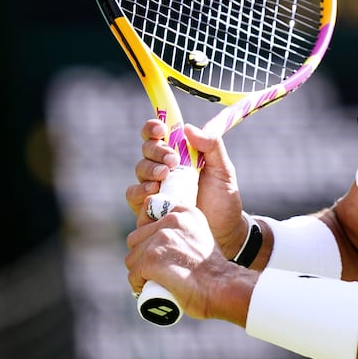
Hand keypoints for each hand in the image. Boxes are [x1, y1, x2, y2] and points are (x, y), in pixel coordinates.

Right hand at [125, 119, 250, 258]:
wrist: (224, 230)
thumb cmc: (223, 198)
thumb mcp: (223, 169)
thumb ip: (212, 146)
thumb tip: (189, 128)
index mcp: (181, 154)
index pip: (160, 134)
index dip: (154, 128)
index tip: (162, 130)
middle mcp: (165, 168)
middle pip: (147, 149)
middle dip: (156, 150)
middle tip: (173, 160)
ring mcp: (156, 187)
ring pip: (140, 169)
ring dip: (150, 169)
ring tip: (165, 175)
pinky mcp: (149, 207)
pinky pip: (134, 195)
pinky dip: (140, 190)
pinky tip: (153, 191)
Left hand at [125, 203, 235, 319]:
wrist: (222, 287)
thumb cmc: (212, 269)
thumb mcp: (200, 235)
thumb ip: (182, 230)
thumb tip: (158, 237)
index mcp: (184, 212)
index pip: (148, 216)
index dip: (150, 238)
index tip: (161, 253)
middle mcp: (172, 220)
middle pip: (136, 239)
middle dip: (142, 256)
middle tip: (158, 270)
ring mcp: (161, 239)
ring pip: (132, 258)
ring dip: (140, 272)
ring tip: (157, 281)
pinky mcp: (152, 259)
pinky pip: (133, 274)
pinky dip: (138, 285)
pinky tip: (150, 288)